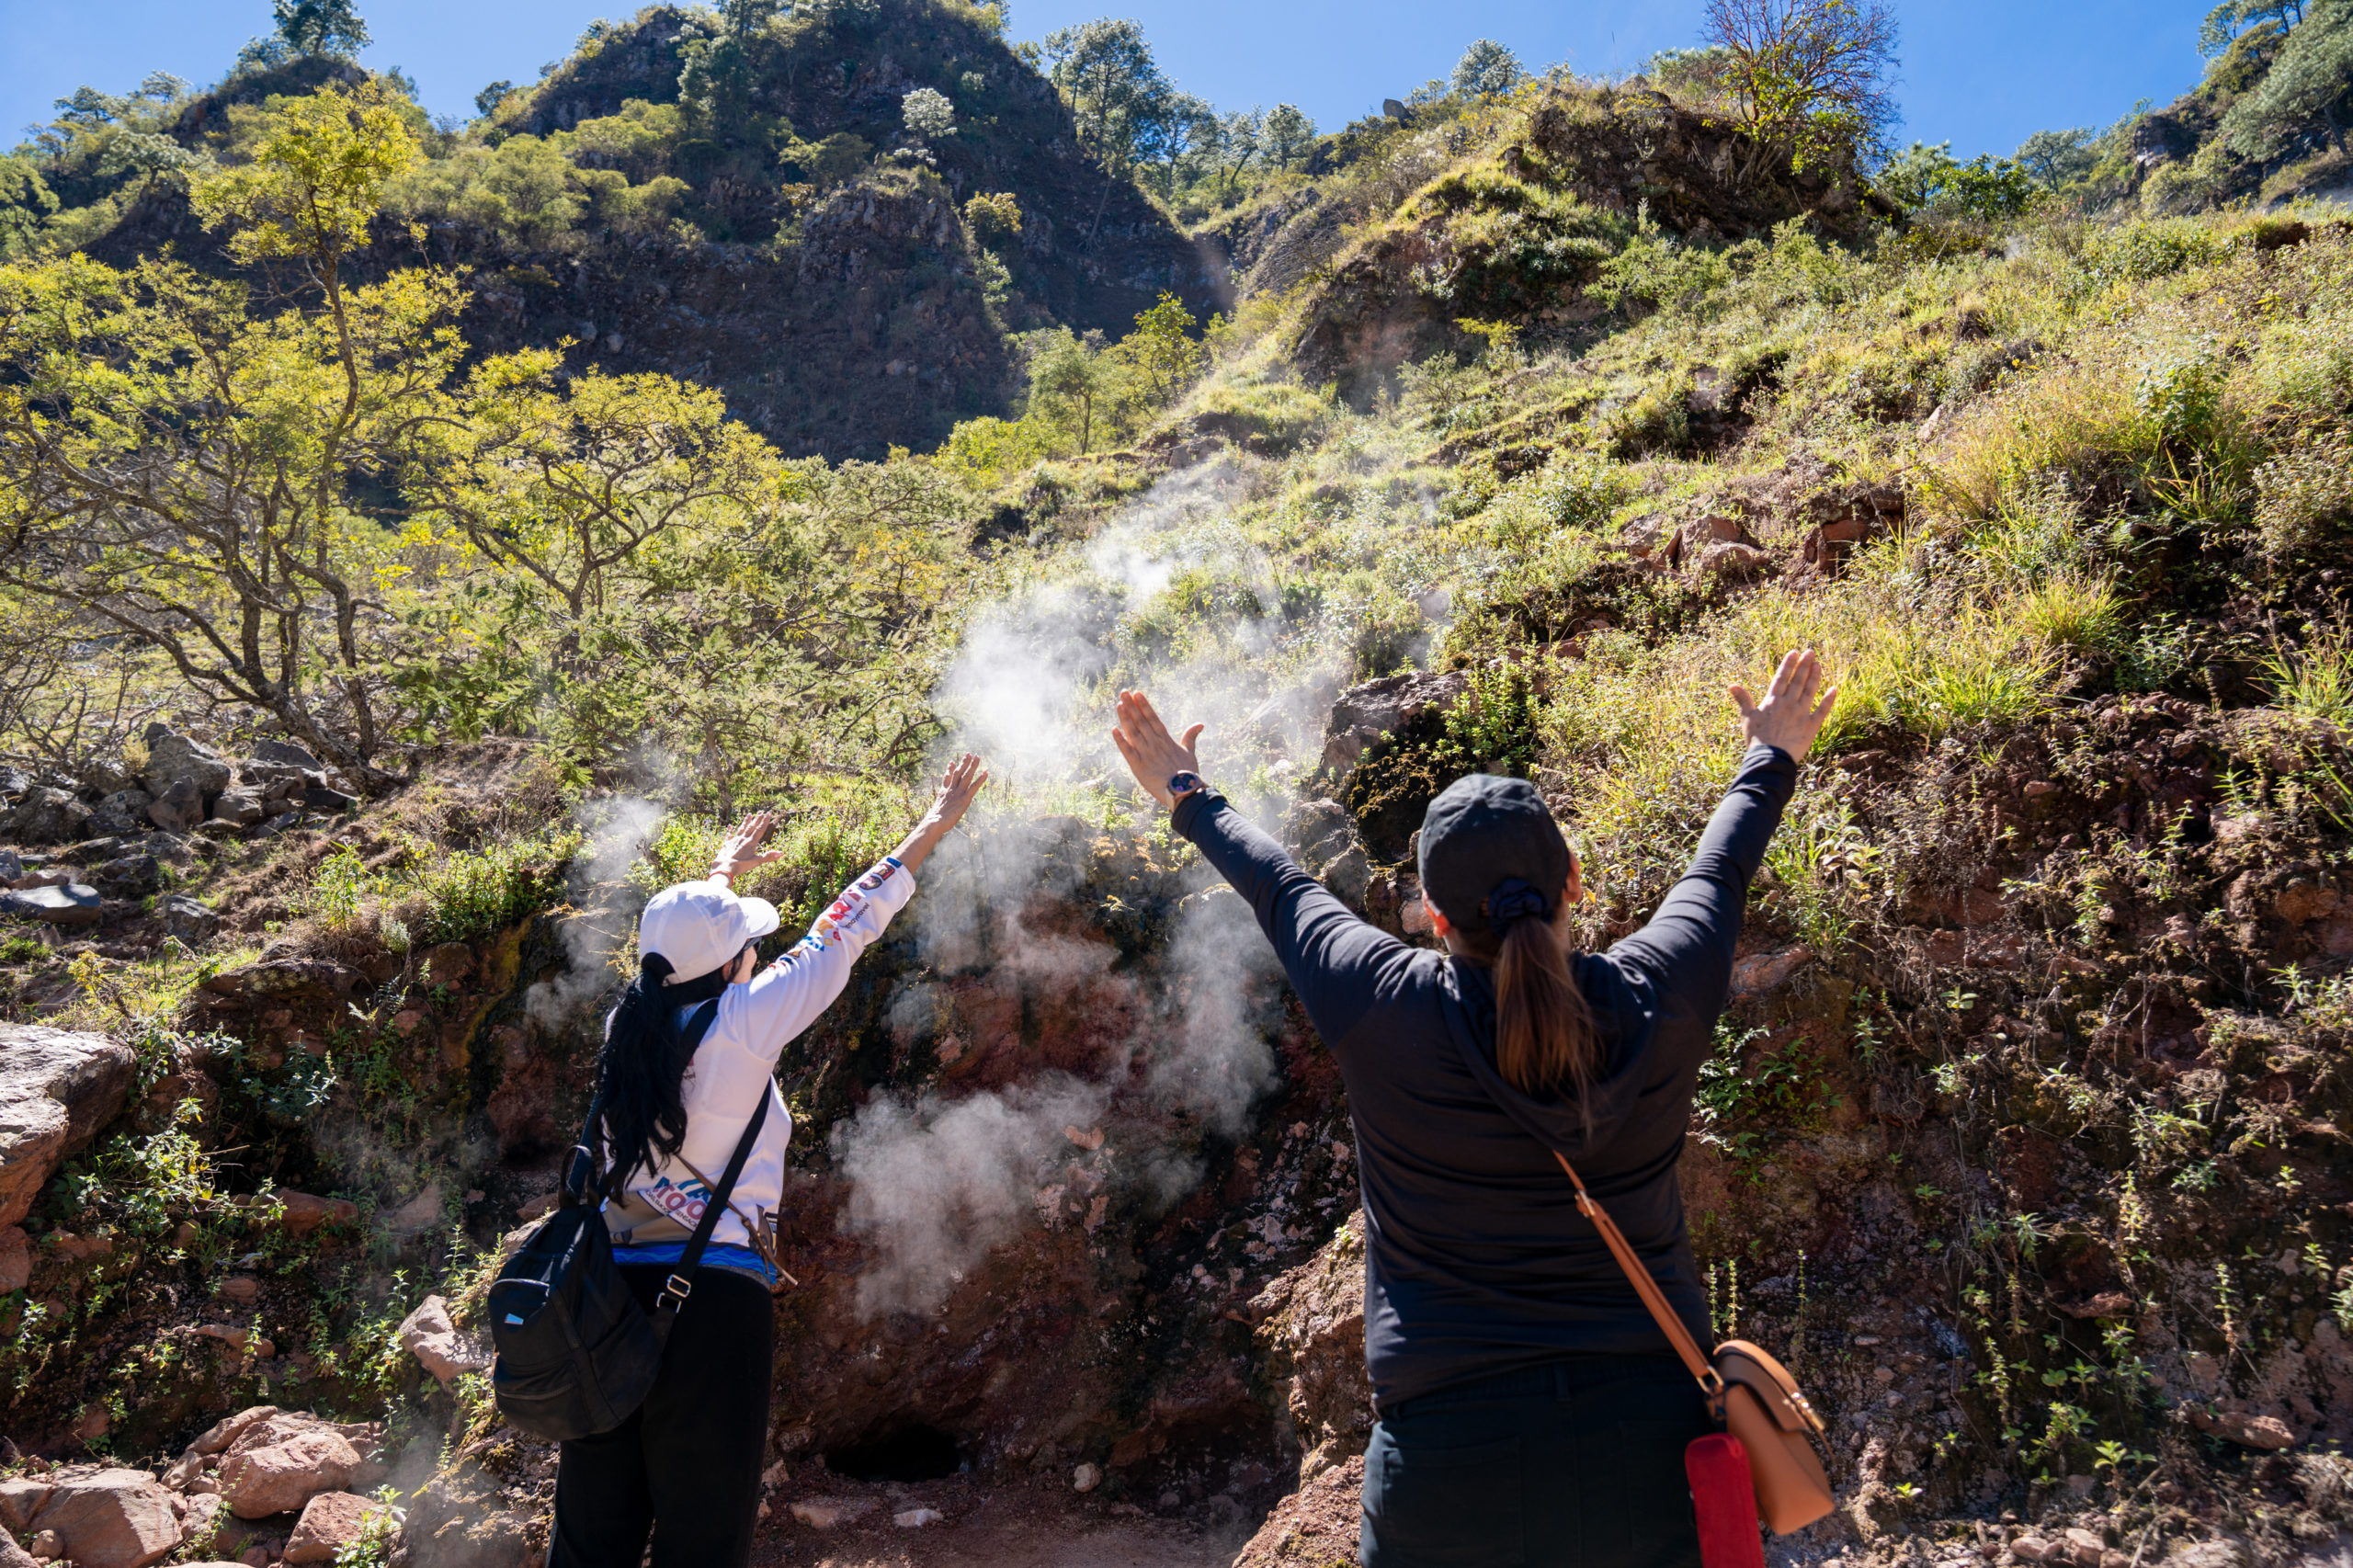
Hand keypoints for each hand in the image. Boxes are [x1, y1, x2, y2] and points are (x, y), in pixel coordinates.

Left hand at [711, 809, 782, 882]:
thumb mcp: (756, 862)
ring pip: (741, 829)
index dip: (764, 822)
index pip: (759, 830)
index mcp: (751, 843)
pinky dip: (729, 830)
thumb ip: (768, 857)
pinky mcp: (727, 844)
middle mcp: (743, 839)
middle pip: (751, 827)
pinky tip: (729, 826)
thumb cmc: (741, 865)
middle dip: (757, 819)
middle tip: (761, 812)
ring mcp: (734, 841)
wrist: (724, 867)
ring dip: (746, 821)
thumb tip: (781, 853)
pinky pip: (729, 835)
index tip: (768, 814)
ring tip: (749, 814)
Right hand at [921, 753, 988, 834]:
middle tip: (968, 754)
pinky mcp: (965, 799)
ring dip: (973, 766)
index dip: (949, 769)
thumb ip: (936, 811)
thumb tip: (932, 818)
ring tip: (977, 757)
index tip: (952, 761)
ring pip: (967, 776)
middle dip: (964, 763)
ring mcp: (958, 793)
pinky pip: (974, 787)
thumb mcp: (934, 813)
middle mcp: (951, 790)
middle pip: (958, 773)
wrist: (934, 823)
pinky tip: (986, 772)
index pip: (947, 778)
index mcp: (943, 792)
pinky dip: (981, 779)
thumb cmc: (933, 823)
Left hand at [1111, 689, 1203, 808]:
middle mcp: (1155, 744)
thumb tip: (1200, 724)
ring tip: (1119, 704)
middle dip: (1131, 706)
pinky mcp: (1138, 766)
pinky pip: (1127, 751)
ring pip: (1133, 732)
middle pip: (1141, 721)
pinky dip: (1120, 741)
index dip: (1144, 705)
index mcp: (1166, 739)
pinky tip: (1114, 730)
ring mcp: (1146, 754)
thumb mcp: (1189, 752)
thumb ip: (1190, 737)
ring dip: (1125, 718)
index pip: (1153, 718)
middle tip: (1123, 692)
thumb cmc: (1188, 774)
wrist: (1184, 792)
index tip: (1137, 693)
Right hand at [1730, 650, 1839, 758]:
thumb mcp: (1747, 718)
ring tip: (1818, 664)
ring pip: (1810, 691)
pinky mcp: (1811, 726)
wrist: (1770, 758)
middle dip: (1804, 665)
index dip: (1788, 664)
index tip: (1795, 652)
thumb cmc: (1756, 739)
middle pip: (1798, 681)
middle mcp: (1788, 704)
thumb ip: (1743, 700)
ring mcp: (1801, 714)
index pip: (1782, 678)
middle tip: (1810, 652)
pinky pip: (1822, 710)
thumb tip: (1732, 685)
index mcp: (1772, 701)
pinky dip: (1828, 700)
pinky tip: (1833, 689)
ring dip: (1814, 677)